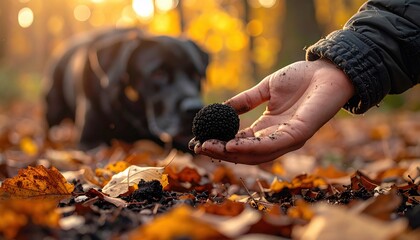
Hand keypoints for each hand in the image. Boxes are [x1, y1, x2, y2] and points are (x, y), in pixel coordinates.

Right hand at [193, 59, 353, 163]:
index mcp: (269, 127)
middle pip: (246, 153)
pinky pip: (272, 145)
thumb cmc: (301, 78)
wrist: (327, 69)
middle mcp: (277, 137)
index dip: (221, 143)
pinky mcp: (299, 134)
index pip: (241, 142)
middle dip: (222, 152)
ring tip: (210, 147)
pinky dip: (250, 147)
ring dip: (231, 153)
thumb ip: (246, 100)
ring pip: (256, 154)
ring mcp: (288, 138)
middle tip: (200, 147)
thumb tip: (222, 108)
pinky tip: (232, 144)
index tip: (201, 139)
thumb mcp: (266, 89)